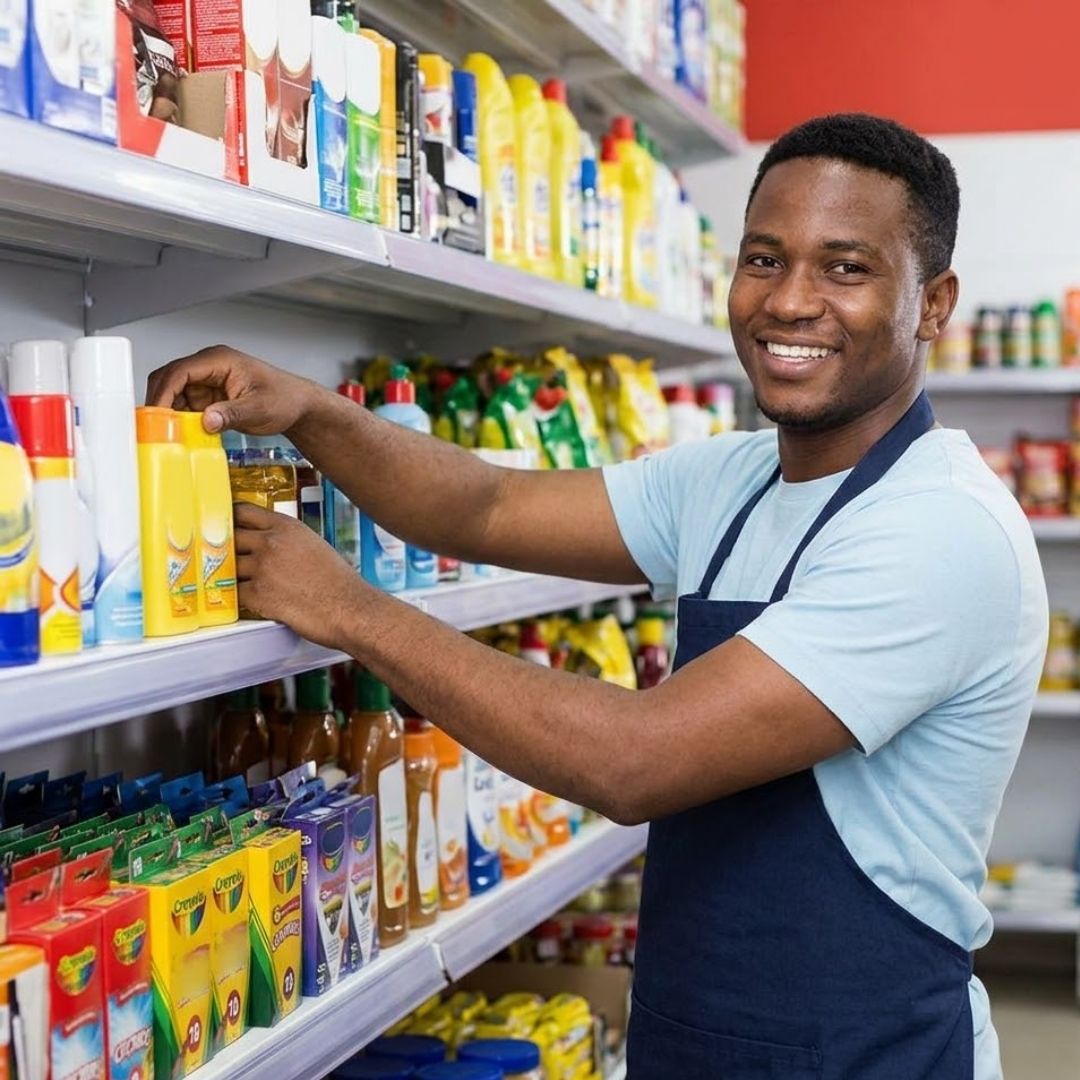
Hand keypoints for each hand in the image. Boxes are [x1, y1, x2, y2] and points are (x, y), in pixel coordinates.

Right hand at [146, 346, 323, 435]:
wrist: (298, 406)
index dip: (163, 393)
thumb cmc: (285, 399)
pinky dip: (183, 420)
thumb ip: (231, 414)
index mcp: (219, 360)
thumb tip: (206, 420)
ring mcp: (208, 381)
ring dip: (171, 414)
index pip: (179, 371)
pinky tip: (186, 434)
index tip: (157, 415)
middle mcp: (209, 367)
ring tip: (172, 434)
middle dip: (161, 403)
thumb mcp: (259, 409)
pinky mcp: (209, 396)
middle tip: (157, 427)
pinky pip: (186, 406)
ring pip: (174, 394)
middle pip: (169, 380)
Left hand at [234, 502, 369, 648]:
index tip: (223, 525)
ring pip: (228, 567)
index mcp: (286, 527)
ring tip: (240, 582)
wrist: (349, 608)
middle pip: (229, 538)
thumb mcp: (314, 545)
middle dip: (226, 549)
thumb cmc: (339, 582)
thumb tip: (268, 544)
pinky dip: (238, 598)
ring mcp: (262, 568)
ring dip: (232, 576)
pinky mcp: (258, 594)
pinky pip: (234, 593)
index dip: (229, 519)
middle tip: (226, 558)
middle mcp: (271, 543)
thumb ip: (287, 540)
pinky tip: (248, 600)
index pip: (243, 512)